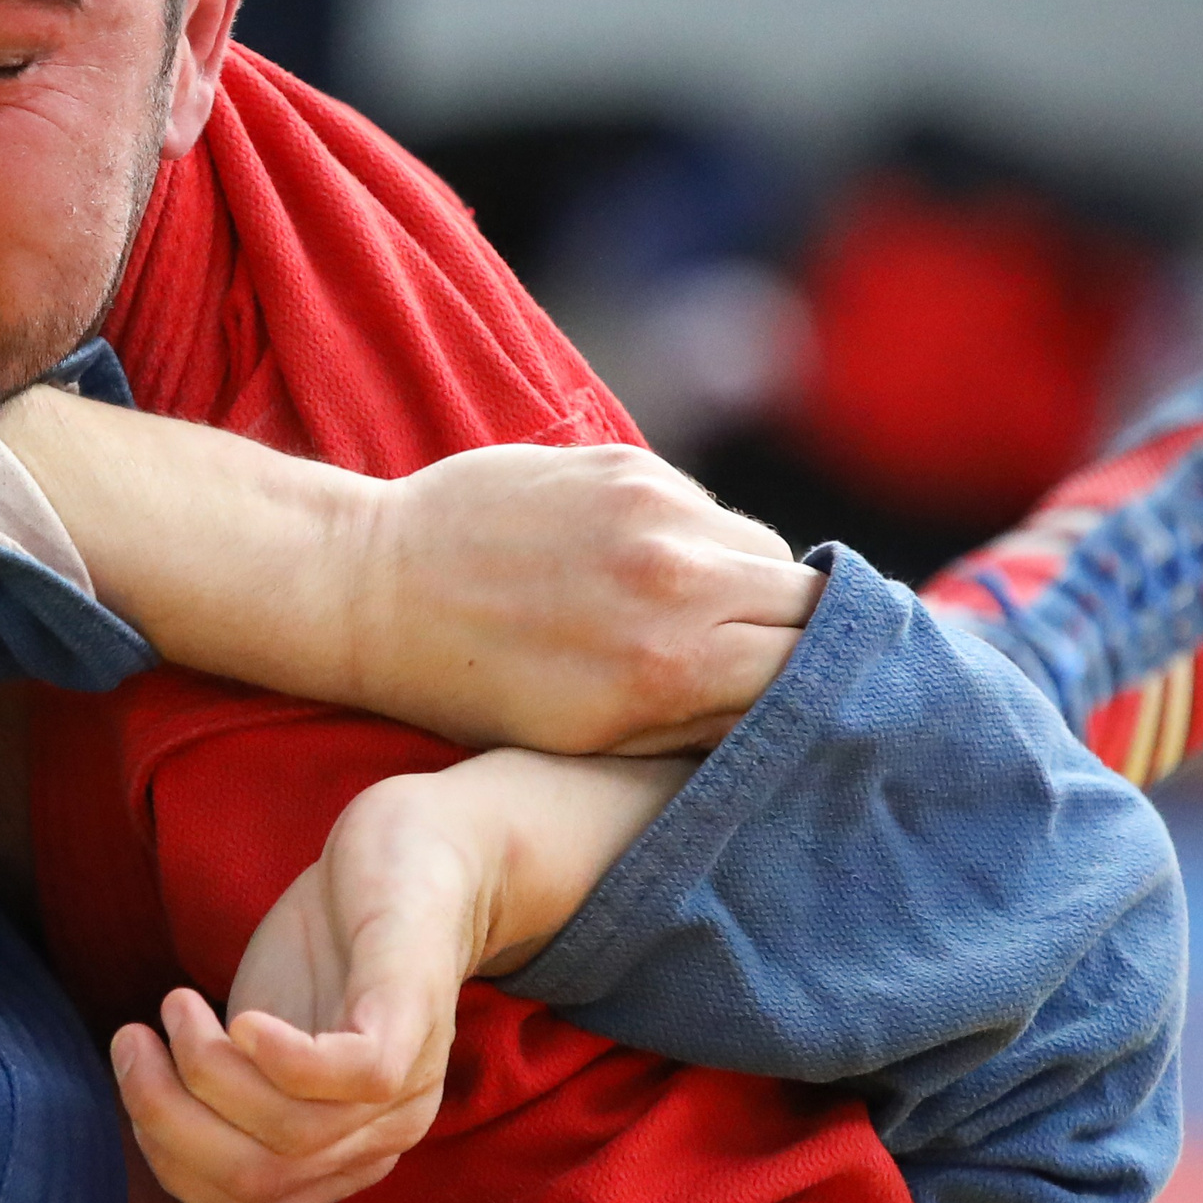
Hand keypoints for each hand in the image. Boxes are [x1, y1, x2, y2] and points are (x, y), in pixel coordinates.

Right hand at [113, 755, 690, 1202]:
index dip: (168, 1157)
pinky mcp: (414, 1014)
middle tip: (135, 1043)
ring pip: (289, 1135)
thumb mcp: (258, 1039)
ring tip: (176, 1006)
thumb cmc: (323, 949)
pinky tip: (240, 1016)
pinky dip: (279, 1057)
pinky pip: (351, 1075)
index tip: (134, 1081)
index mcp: (344, 1156)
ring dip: (204, 1070)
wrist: (410, 850)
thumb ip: (223, 1097)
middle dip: (168, 1118)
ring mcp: (408, 1079)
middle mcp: (383, 1137)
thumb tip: (148, 1126)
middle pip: (255, 1182)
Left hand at [350, 444, 818, 754]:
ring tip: (688, 615)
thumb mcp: (593, 738)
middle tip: (770, 659)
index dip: (828, 687)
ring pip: (762, 549)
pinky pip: (703, 508)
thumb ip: (702, 721)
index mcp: (675, 666)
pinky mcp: (625, 463)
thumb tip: (790, 714)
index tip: (823, 700)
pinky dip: (692, 540)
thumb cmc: (475, 688)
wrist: (374, 589)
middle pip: (810, 602)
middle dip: (801, 634)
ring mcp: (654, 510)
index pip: (816, 668)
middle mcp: (680, 578)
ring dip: (747, 583)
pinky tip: (635, 568)